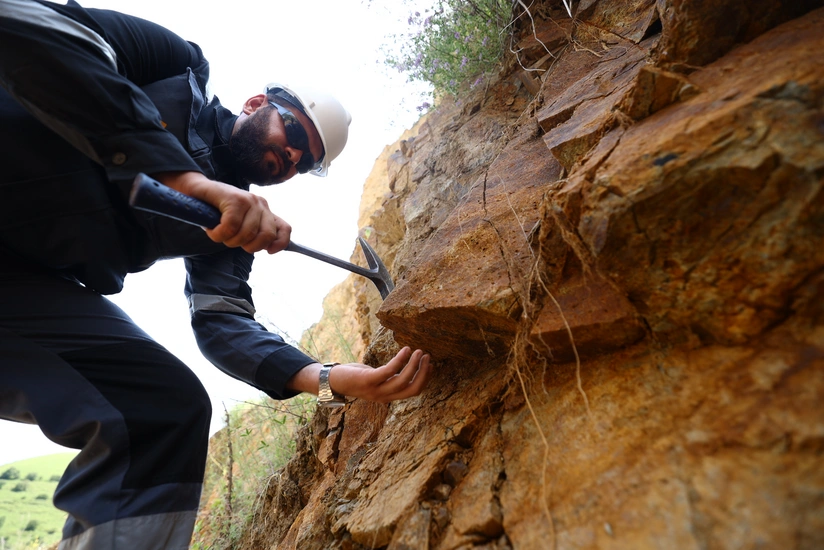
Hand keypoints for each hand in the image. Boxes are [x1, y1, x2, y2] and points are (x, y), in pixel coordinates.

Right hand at [152, 170, 290, 253]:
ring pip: (246, 234)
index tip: (268, 252)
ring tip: (218, 232)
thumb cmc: (215, 210)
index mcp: (264, 211)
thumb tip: (269, 248)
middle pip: (265, 236)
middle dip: (247, 246)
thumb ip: (254, 232)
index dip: (280, 243)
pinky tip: (211, 229)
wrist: (194, 189)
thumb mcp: (240, 223)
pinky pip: (230, 227)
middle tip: (231, 240)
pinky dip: (218, 234)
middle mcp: (260, 204)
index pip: (284, 228)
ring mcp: (248, 200)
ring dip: (228, 240)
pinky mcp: (234, 198)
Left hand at [288, 347, 431, 403]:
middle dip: (423, 373)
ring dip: (414, 365)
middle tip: (428, 356)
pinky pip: (390, 371)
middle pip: (412, 389)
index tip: (432, 365)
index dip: (425, 379)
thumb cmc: (354, 377)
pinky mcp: (369, 381)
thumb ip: (388, 376)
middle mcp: (384, 397)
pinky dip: (400, 360)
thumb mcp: (375, 378)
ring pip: (403, 380)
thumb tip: (404, 365)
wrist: (331, 381)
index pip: (413, 392)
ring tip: (419, 351)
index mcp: (388, 397)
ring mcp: (376, 390)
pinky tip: (406, 350)